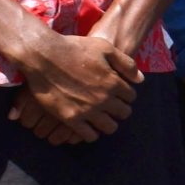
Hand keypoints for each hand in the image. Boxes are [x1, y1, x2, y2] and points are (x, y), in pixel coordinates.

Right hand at [15, 33, 138, 143]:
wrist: (43, 56)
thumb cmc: (74, 48)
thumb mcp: (104, 48)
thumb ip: (125, 63)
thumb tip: (140, 80)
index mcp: (114, 82)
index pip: (130, 97)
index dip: (126, 95)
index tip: (119, 93)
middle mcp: (104, 99)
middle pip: (123, 113)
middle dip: (120, 109)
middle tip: (112, 106)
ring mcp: (88, 111)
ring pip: (109, 127)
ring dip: (108, 123)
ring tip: (102, 117)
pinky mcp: (71, 119)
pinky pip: (89, 136)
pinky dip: (91, 133)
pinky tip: (88, 126)